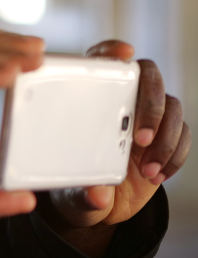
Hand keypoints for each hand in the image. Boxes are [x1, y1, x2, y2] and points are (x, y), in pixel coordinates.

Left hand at [47, 41, 190, 231]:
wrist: (103, 205)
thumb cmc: (79, 187)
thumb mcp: (73, 195)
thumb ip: (83, 195)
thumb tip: (97, 195)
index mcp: (90, 100)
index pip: (102, 61)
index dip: (113, 51)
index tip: (124, 54)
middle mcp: (122, 100)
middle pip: (148, 78)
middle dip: (150, 104)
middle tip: (140, 138)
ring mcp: (148, 116)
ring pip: (173, 107)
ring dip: (166, 138)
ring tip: (147, 170)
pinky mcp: (167, 135)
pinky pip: (185, 134)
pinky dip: (175, 155)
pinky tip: (157, 174)